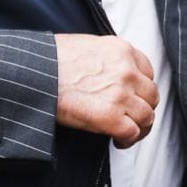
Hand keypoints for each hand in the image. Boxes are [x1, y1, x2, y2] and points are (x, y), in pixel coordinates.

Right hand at [54, 34, 158, 148]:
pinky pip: (132, 133)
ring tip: (127, 132)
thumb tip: (109, 72)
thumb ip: (108, 57)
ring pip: (147, 116)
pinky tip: (117, 141)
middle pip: (151, 96)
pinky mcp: (110, 118)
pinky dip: (127, 141)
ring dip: (139, 127)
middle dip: (143, 108)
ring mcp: (120, 95)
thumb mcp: (88, 45)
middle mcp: (126, 72)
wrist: (35, 73)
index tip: (134, 97)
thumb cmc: (51, 59)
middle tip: (133, 117)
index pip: (148, 72)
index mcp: (122, 51)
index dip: (141, 88)